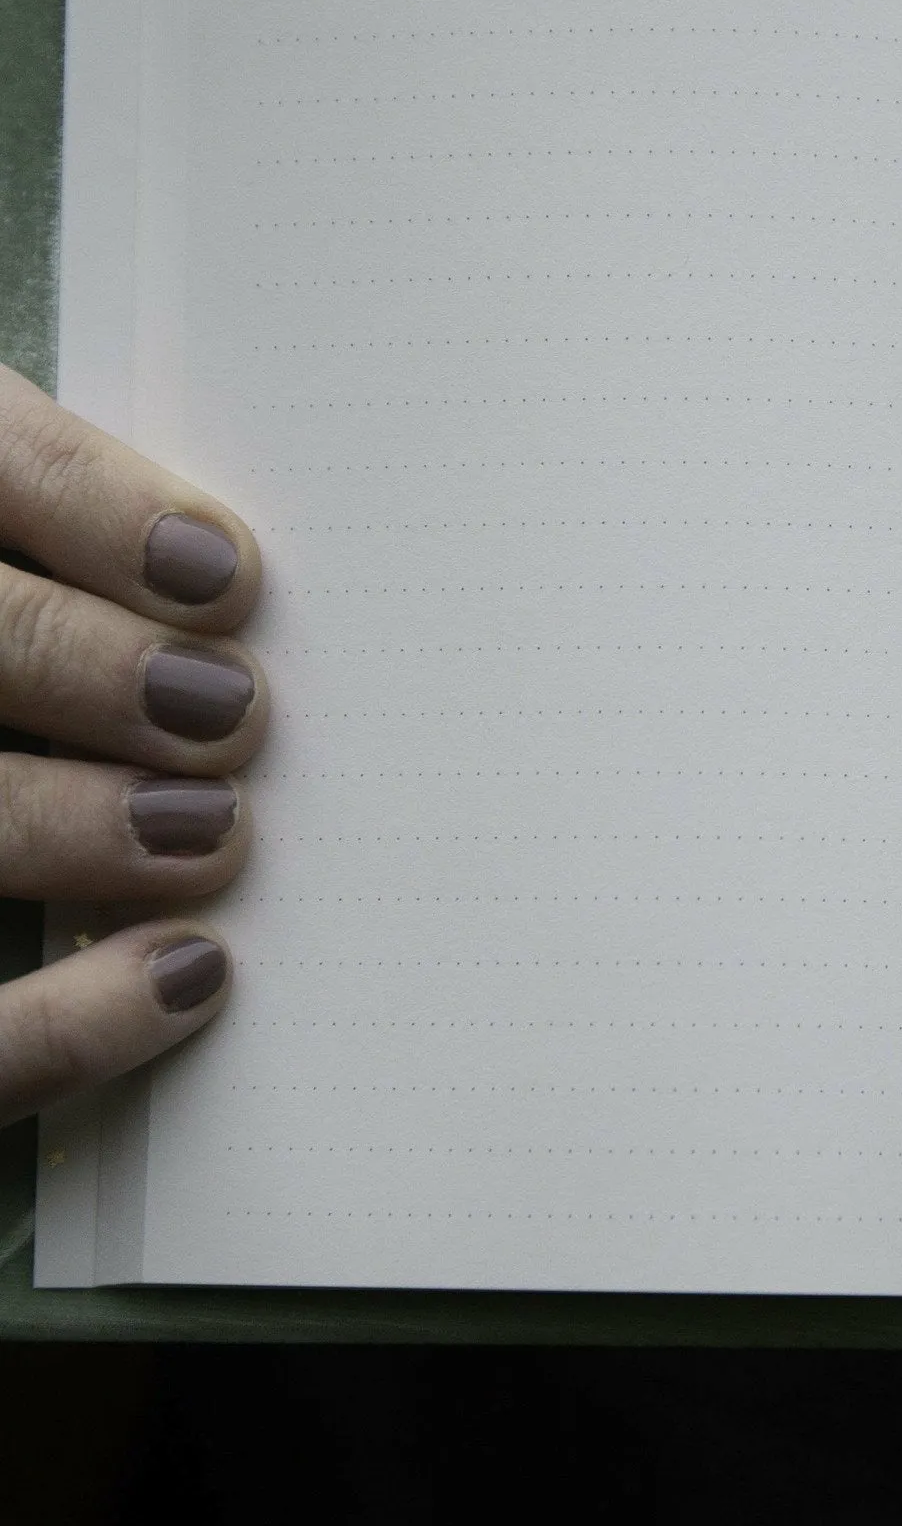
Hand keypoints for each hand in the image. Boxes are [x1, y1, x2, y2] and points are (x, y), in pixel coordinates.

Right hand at [0, 363, 264, 1129]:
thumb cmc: (39, 665)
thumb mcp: (37, 584)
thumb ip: (84, 565)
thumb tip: (240, 589)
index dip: (89, 505)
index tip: (225, 576)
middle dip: (95, 666)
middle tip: (232, 710)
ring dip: (80, 821)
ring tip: (215, 832)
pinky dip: (72, 1020)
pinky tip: (188, 977)